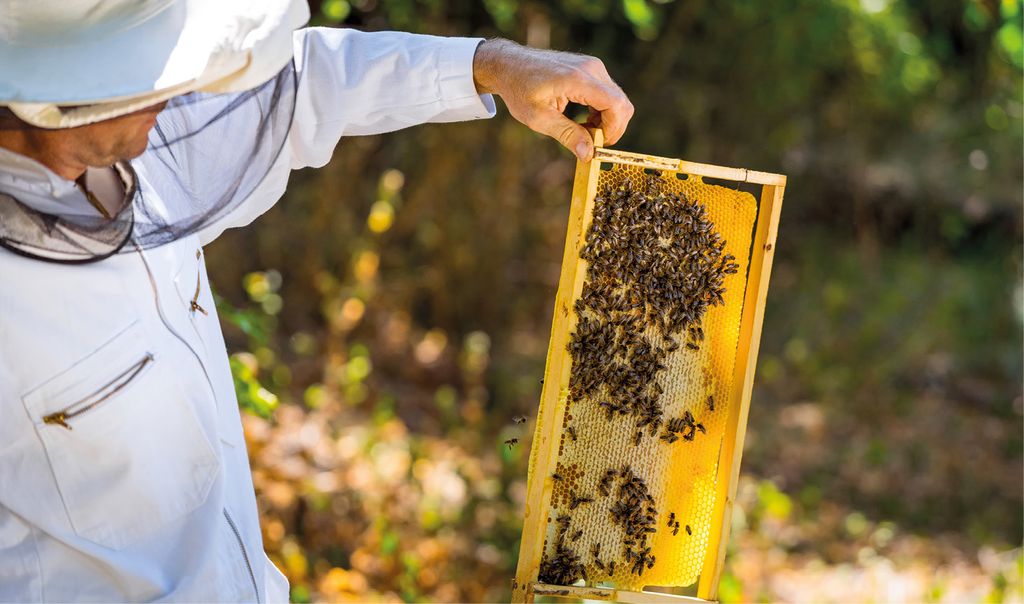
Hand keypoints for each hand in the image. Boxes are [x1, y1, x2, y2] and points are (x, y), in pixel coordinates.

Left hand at [473, 38, 633, 160]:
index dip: (613, 129)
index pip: (615, 105)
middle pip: (621, 103)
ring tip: (583, 131)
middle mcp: (591, 68)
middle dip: (612, 128)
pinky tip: (584, 121)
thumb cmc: (519, 90)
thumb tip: (588, 154)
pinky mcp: (590, 67)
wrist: (509, 65)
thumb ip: (567, 135)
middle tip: (591, 142)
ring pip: (617, 99)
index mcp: (578, 79)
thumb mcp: (539, 118)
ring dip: (606, 120)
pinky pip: (608, 93)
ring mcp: (592, 65)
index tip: (598, 144)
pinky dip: (602, 111)